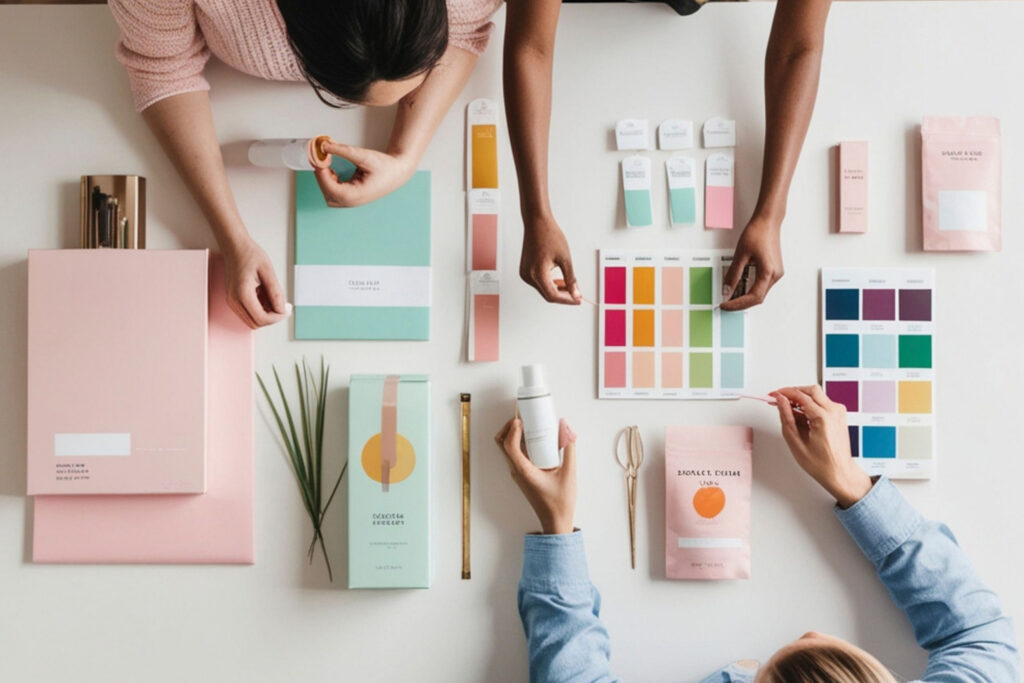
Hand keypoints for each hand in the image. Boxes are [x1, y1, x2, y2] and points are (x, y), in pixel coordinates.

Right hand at [222, 237, 286, 328]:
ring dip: (265, 314)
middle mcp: (234, 300)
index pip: (261, 319)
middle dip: (271, 318)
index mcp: (242, 293)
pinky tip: (265, 296)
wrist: (235, 247)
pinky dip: (259, 309)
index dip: (276, 317)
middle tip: (282, 305)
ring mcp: (232, 301)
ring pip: (251, 320)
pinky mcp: (233, 299)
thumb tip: (282, 310)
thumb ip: (276, 292)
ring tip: (272, 297)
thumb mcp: (268, 271)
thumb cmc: (250, 255)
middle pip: (256, 324)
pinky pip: (248, 313)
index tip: (285, 309)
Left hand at [313, 142, 414, 207]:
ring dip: (325, 182)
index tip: (319, 159)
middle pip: (328, 194)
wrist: (398, 172)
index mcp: (357, 195)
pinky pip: (335, 194)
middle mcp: (354, 202)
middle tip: (322, 160)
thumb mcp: (363, 156)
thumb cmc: (385, 166)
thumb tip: (324, 146)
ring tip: (329, 166)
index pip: (331, 188)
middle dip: (322, 177)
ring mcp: (353, 202)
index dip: (322, 173)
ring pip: (330, 196)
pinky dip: (330, 183)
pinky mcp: (353, 198)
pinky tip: (333, 172)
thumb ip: (342, 150)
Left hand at [495, 417, 576, 533]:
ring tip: (529, 424)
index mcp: (524, 471)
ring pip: (507, 449)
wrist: (556, 522)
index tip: (521, 419)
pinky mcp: (522, 474)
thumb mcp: (569, 473)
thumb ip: (569, 449)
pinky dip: (520, 443)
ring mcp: (518, 473)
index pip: (509, 446)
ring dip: (514, 434)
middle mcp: (517, 471)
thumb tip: (566, 428)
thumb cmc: (560, 502)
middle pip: (502, 444)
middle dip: (509, 427)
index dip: (512, 429)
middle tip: (523, 417)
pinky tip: (535, 439)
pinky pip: (516, 454)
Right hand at [519, 215, 580, 304]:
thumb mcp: (565, 259)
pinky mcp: (525, 270)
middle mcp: (528, 276)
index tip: (577, 300)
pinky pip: (538, 282)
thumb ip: (571, 279)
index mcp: (538, 274)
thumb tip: (575, 292)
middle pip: (548, 295)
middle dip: (563, 296)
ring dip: (556, 289)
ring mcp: (525, 274)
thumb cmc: (548, 235)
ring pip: (543, 289)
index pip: (554, 296)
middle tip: (576, 294)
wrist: (537, 223)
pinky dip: (549, 283)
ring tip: (568, 284)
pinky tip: (558, 279)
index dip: (567, 300)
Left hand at [720, 216, 783, 310]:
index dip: (738, 304)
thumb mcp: (740, 255)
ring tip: (729, 296)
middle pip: (757, 298)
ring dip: (745, 296)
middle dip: (740, 302)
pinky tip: (739, 287)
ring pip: (760, 292)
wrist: (768, 221)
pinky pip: (761, 285)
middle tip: (725, 303)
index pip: (753, 297)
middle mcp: (775, 275)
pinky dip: (750, 288)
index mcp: (769, 272)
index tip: (725, 305)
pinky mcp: (773, 270)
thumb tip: (726, 290)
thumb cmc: (757, 233)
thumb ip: (733, 274)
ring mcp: (776, 273)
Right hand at [772, 385, 872, 508]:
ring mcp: (838, 412)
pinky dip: (810, 405)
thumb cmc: (821, 463)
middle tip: (779, 399)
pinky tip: (801, 416)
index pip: (800, 395)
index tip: (773, 395)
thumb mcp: (795, 441)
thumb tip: (780, 401)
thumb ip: (786, 417)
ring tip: (789, 411)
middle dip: (792, 392)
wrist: (839, 472)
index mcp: (823, 417)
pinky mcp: (839, 415)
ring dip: (801, 398)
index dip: (783, 393)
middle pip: (810, 390)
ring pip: (817, 395)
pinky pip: (822, 403)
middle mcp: (834, 411)